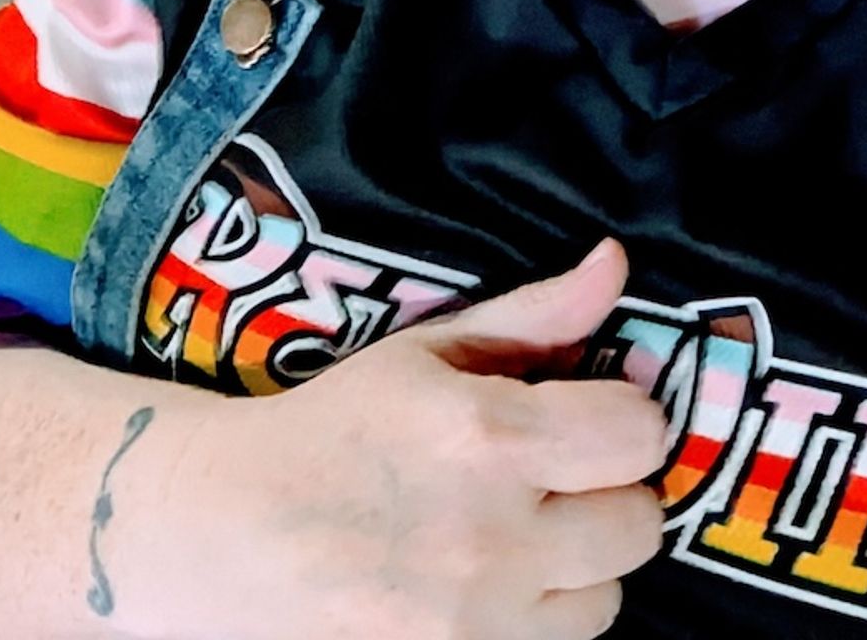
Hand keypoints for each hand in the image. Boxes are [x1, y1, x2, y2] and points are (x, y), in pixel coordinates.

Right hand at [122, 239, 664, 639]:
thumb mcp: (427, 352)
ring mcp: (473, 624)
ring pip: (607, 603)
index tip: (595, 411)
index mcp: (486, 436)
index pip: (638, 433)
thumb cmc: (333, 428)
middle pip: (640, 525)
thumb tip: (616, 263)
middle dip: (612, 491)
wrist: (227, 534)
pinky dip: (540, 619)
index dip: (627, 415)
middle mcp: (491, 537)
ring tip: (528, 533)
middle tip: (565, 475)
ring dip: (582, 566)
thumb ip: (534, 314)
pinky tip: (500, 583)